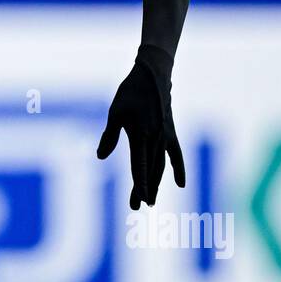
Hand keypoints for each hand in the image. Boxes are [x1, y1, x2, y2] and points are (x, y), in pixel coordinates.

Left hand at [96, 50, 186, 209]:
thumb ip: (109, 135)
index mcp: (141, 134)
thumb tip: (100, 157)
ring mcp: (165, 136)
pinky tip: (180, 183)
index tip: (138, 201)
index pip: (140, 166)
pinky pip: (176, 154)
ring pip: (161, 165)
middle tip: (137, 207)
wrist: (153, 75)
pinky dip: (178, 168)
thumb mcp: (115, 111)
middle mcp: (155, 138)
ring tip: (151, 201)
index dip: (139, 185)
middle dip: (144, 189)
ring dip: (157, 183)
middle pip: (150, 169)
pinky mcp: (170, 132)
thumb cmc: (130, 92)